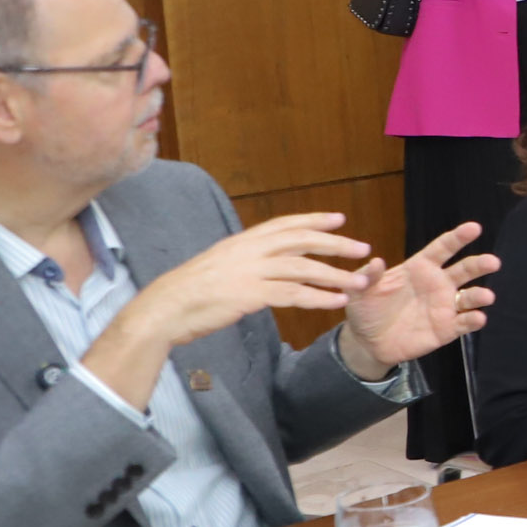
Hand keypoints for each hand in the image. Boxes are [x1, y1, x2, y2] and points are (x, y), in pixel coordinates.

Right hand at [85, 215, 375, 411]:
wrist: (164, 308)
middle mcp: (248, 251)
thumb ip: (244, 260)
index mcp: (241, 242)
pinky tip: (337, 301)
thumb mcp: (218, 265)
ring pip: (303, 268)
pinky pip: (293, 294)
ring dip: (336, 275)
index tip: (339, 218)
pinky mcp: (249, 294)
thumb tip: (264, 261)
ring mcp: (249, 271)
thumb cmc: (189, 292)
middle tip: (362, 247)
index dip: (313, 219)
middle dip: (335, 243)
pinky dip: (319, 297)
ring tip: (360, 281)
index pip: (284, 224)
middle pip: (301, 240)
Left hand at [342, 222, 497, 374]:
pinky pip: (464, 323)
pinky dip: (473, 320)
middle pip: (464, 270)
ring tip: (486, 296)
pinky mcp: (447, 329)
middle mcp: (438, 284)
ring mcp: (445, 306)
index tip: (474, 228)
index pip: (443, 249)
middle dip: (479, 264)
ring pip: (469, 297)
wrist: (367, 342)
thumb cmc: (365, 309)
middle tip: (493, 262)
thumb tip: (377, 261)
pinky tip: (478, 318)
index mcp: (420, 268)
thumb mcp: (359, 290)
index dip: (458, 238)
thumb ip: (368, 276)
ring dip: (480, 296)